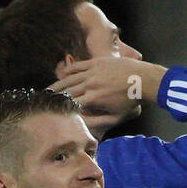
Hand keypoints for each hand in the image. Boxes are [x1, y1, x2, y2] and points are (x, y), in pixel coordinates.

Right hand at [50, 58, 167, 128]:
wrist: (143, 79)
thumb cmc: (131, 100)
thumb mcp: (116, 116)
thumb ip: (100, 120)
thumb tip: (85, 124)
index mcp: (94, 98)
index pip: (72, 105)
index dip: (60, 109)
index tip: (52, 113)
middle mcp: (90, 84)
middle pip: (67, 92)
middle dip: (54, 98)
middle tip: (44, 102)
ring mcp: (92, 72)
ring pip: (70, 78)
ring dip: (57, 84)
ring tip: (48, 90)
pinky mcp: (96, 63)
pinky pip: (78, 66)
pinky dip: (69, 70)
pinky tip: (62, 74)